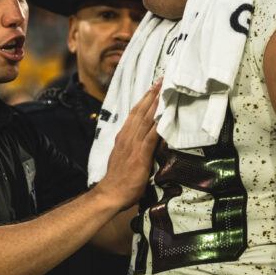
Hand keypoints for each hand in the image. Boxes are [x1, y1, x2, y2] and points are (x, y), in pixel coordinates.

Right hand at [95, 81, 161, 209]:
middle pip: (141, 111)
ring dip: (156, 103)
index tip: (153, 88)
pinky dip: (158, 124)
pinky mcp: (140, 155)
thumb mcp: (122, 158)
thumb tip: (139, 143)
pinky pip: (152, 136)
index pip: (134, 114)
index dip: (144, 100)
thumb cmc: (118, 181)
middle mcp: (128, 137)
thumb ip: (130, 148)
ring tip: (164, 90)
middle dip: (152, 95)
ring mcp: (134, 145)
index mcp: (123, 137)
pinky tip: (165, 114)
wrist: (110, 194)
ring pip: (146, 119)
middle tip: (162, 80)